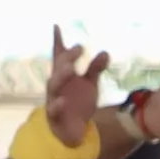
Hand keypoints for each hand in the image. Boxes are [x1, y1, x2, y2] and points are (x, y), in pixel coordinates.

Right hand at [43, 27, 111, 149]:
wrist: (73, 132)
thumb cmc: (78, 104)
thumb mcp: (90, 85)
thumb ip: (95, 69)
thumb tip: (105, 52)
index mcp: (65, 74)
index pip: (60, 56)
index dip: (58, 42)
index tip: (57, 27)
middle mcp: (57, 85)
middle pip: (59, 68)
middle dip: (68, 58)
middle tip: (80, 48)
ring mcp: (54, 99)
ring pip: (54, 86)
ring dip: (61, 76)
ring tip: (71, 69)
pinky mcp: (55, 116)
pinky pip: (54, 110)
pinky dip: (58, 105)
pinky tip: (63, 100)